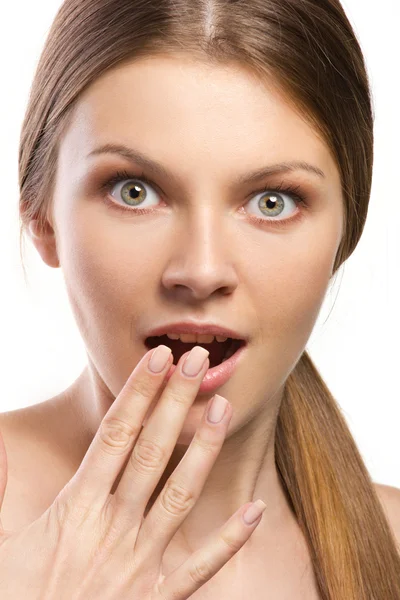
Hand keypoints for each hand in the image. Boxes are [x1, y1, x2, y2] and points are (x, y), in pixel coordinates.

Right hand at [0, 345, 265, 598]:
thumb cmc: (14, 598)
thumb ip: (2, 486)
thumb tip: (0, 442)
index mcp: (77, 509)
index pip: (115, 435)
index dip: (138, 393)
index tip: (157, 358)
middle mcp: (114, 528)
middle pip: (151, 451)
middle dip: (175, 402)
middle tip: (197, 362)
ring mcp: (140, 564)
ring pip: (180, 495)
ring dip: (204, 451)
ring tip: (225, 409)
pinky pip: (200, 567)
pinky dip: (230, 540)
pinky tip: (256, 510)